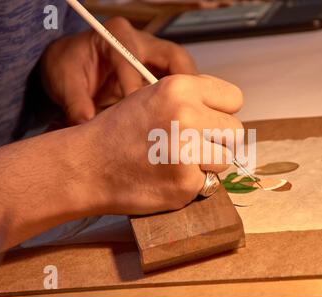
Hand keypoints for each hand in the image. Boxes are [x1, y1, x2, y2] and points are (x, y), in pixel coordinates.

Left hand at [41, 17, 196, 124]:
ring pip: (183, 69)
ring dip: (188, 94)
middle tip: (184, 113)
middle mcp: (140, 40)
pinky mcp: (157, 69)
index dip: (137, 90)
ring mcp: (153, 54)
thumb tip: (88, 126)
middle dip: (184, 85)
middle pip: (175, 58)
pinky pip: (178, 81)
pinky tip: (178, 118)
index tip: (138, 116)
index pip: (135, 62)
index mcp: (116, 35)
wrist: (70, 63)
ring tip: (186, 119)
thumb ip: (76, 104)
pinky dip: (182, 98)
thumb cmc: (68, 67)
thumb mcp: (64, 83)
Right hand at [77, 74, 243, 213]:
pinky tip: (167, 177)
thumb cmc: (118, 132)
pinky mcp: (185, 183)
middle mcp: (186, 116)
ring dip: (207, 164)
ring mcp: (187, 151)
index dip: (222, 111)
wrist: (87, 166)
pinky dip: (192, 183)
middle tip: (193, 146)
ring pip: (226, 159)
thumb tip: (225, 111)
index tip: (209, 121)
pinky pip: (209, 183)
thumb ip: (192, 99)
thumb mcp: (153, 96)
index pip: (234, 98)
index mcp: (180, 88)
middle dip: (218, 140)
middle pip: (235, 131)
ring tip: (176, 161)